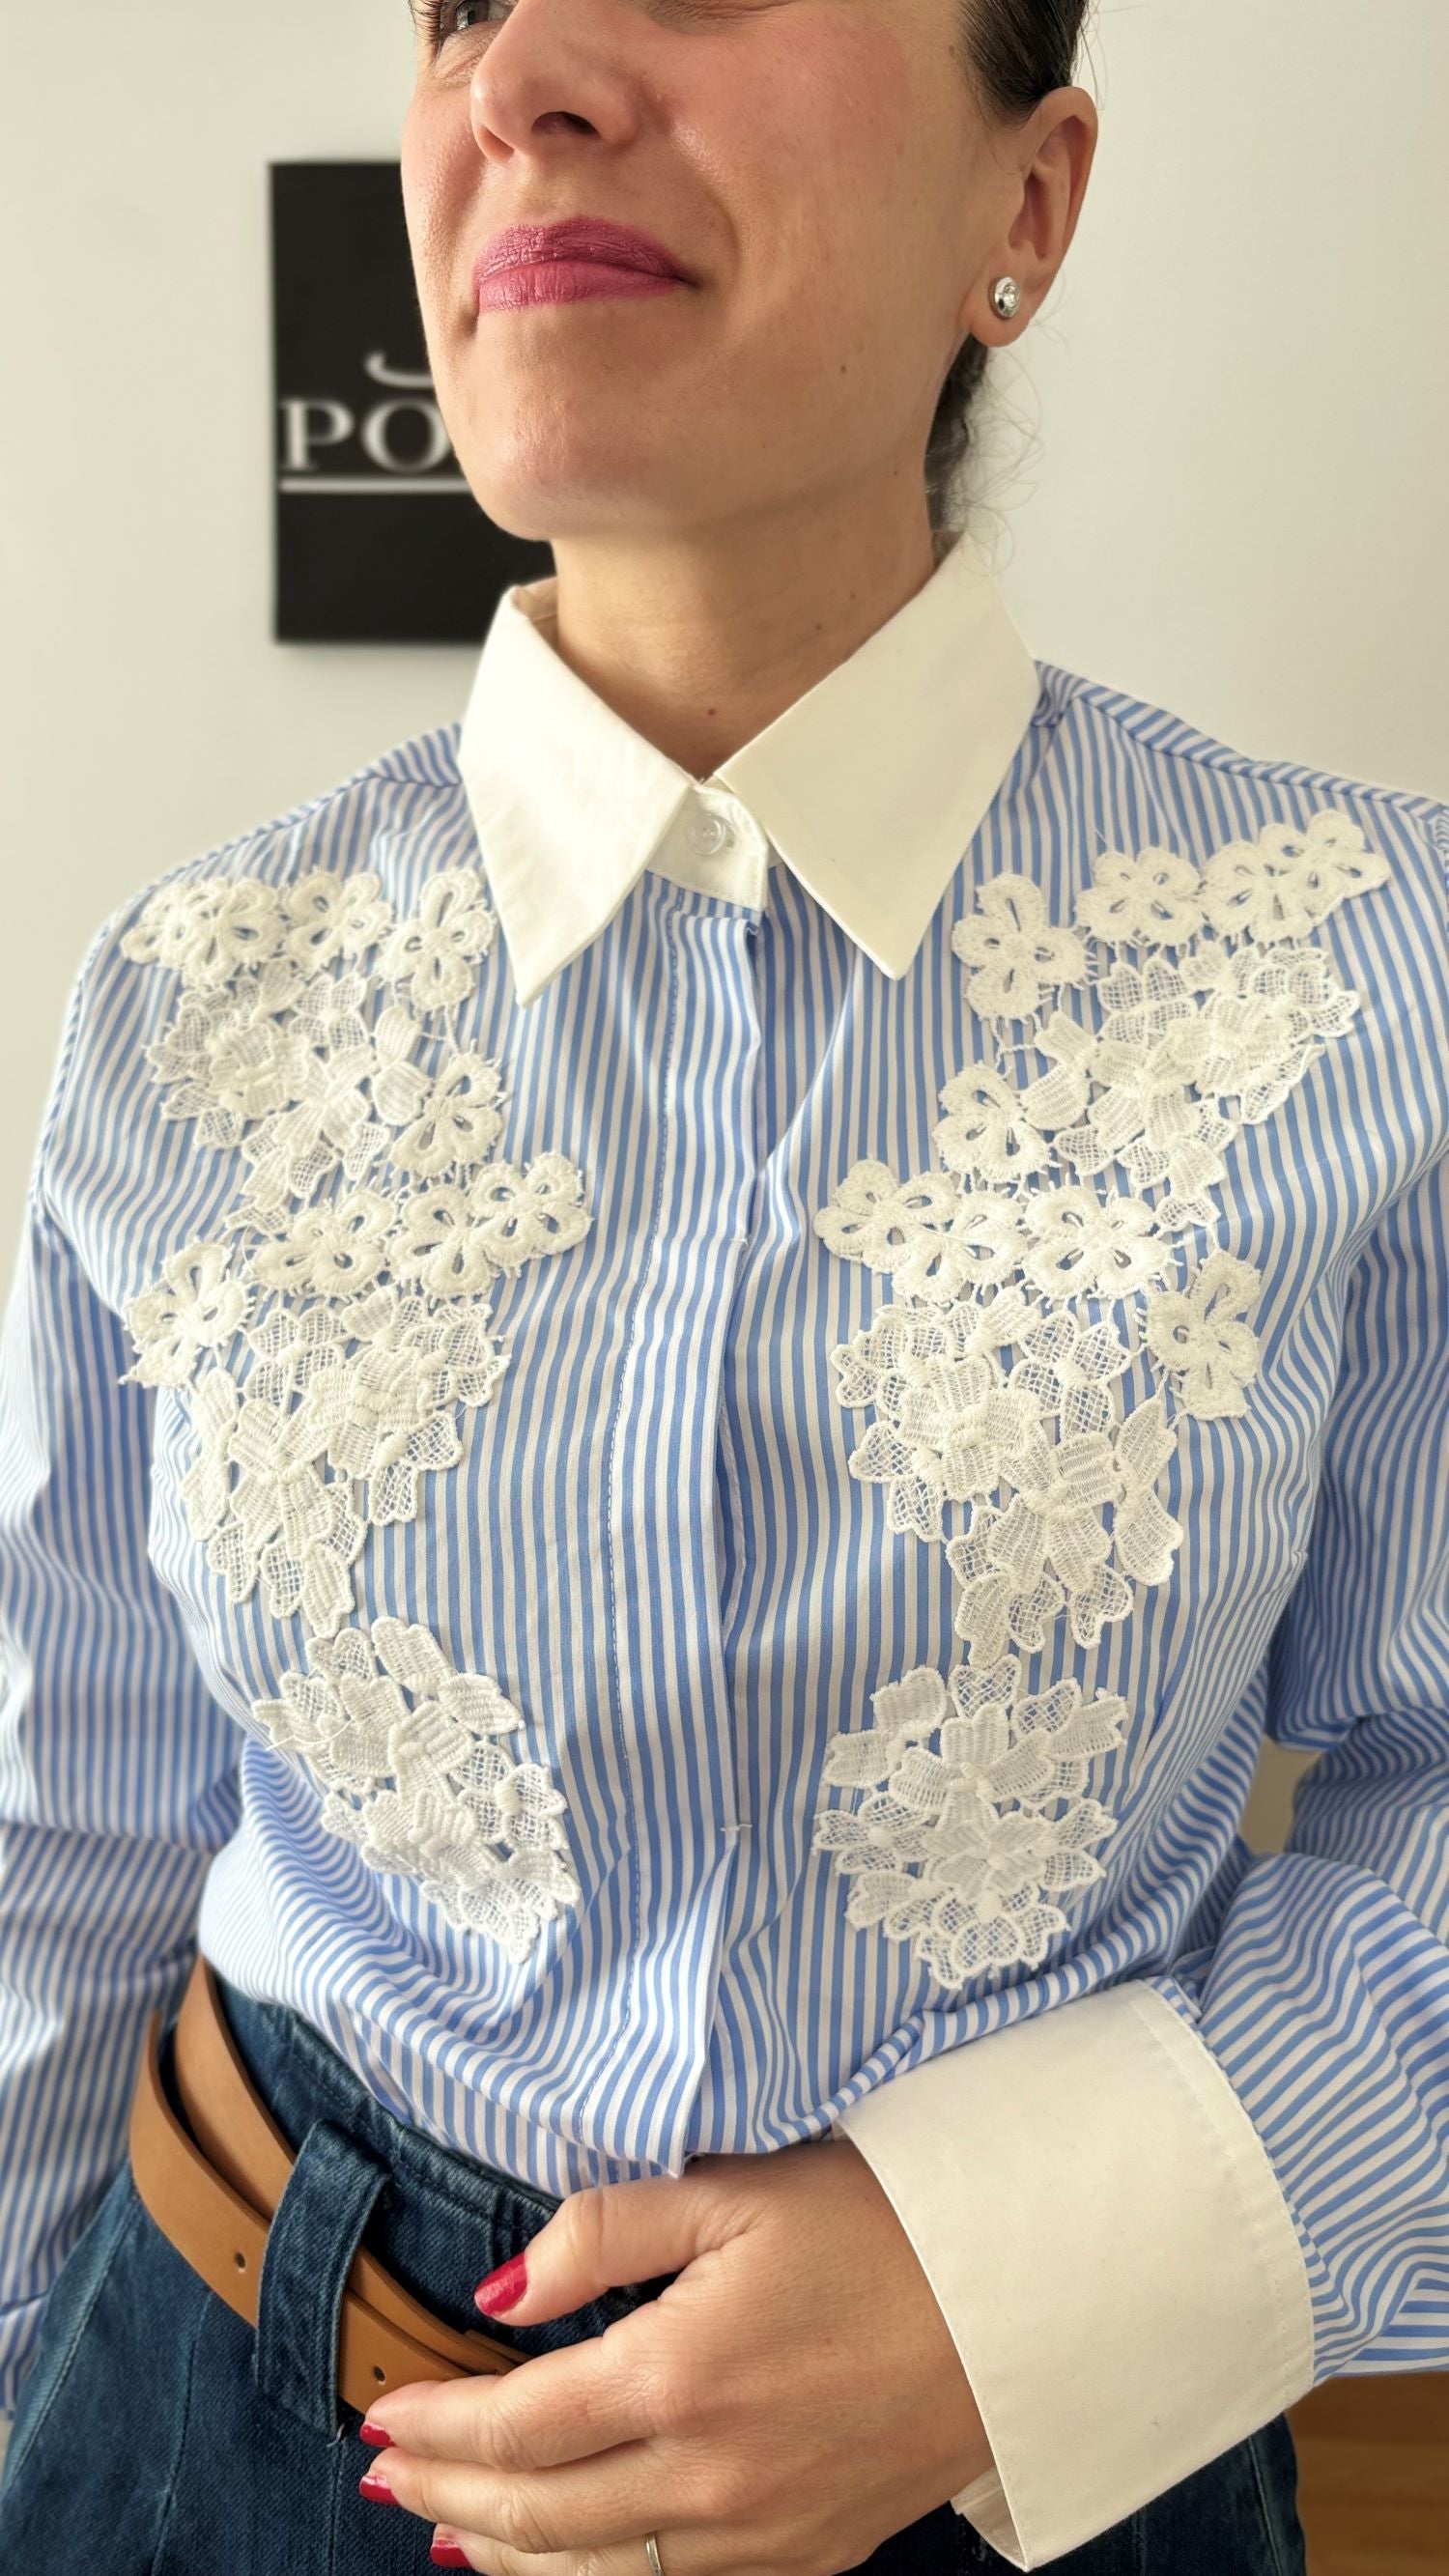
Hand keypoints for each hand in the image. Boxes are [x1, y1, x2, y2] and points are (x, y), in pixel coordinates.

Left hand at [358, 2131, 995, 2573]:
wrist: (1023, 2299)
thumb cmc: (881, 2222)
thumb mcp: (736, 2188)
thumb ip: (605, 2228)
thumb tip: (500, 2289)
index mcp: (680, 2375)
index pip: (517, 2425)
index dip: (438, 2425)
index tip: (382, 2409)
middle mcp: (710, 2475)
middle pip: (538, 2514)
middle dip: (448, 2495)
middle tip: (386, 2472)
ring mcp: (761, 2531)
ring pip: (596, 2572)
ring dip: (506, 2553)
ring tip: (446, 2528)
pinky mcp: (806, 2553)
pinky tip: (563, 2561)